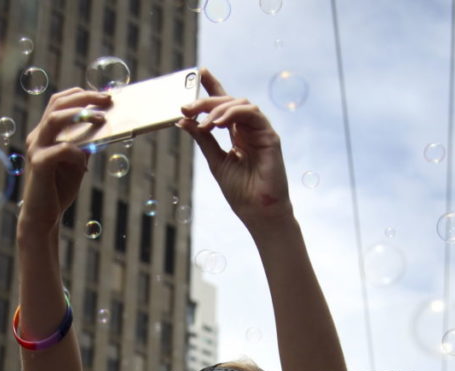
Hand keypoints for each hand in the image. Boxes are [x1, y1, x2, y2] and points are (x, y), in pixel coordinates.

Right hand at [20, 88, 111, 235]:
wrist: (43, 216)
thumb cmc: (59, 188)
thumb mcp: (77, 163)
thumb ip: (85, 145)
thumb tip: (105, 128)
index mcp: (45, 133)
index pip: (59, 102)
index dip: (80, 94)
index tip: (103, 94)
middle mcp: (38, 137)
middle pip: (58, 104)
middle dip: (84, 97)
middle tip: (108, 99)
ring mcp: (35, 149)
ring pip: (54, 119)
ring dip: (80, 115)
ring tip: (101, 118)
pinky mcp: (38, 165)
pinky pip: (60, 150)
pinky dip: (77, 151)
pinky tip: (85, 163)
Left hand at [178, 68, 291, 227]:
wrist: (258, 212)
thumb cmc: (241, 192)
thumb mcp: (215, 161)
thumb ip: (203, 139)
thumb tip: (184, 120)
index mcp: (238, 136)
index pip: (225, 106)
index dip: (214, 87)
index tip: (200, 73)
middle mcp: (249, 130)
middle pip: (229, 102)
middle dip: (206, 100)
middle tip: (187, 107)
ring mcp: (261, 132)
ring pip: (241, 104)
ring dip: (218, 108)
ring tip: (203, 121)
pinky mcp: (270, 137)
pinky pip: (253, 114)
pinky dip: (233, 113)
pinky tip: (218, 122)